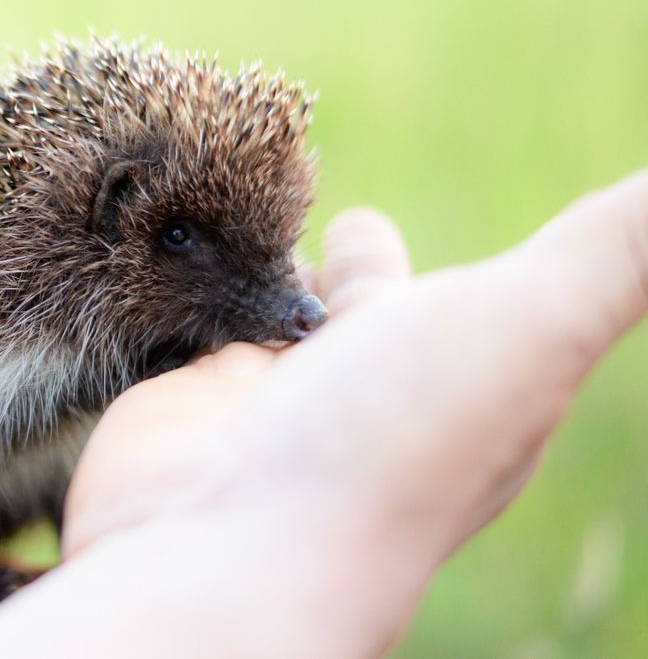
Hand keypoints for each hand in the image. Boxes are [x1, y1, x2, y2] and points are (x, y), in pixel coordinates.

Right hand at [0, 168, 647, 657]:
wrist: (228, 551)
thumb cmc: (396, 449)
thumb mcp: (539, 326)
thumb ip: (621, 252)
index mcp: (450, 379)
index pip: (455, 305)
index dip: (440, 271)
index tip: (393, 227)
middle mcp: (356, 392)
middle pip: (354, 316)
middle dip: (348, 271)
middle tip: (329, 218)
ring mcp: (261, 399)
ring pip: (264, 316)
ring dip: (256, 270)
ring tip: (232, 215)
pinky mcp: (175, 393)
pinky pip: (181, 323)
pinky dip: (179, 288)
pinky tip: (164, 259)